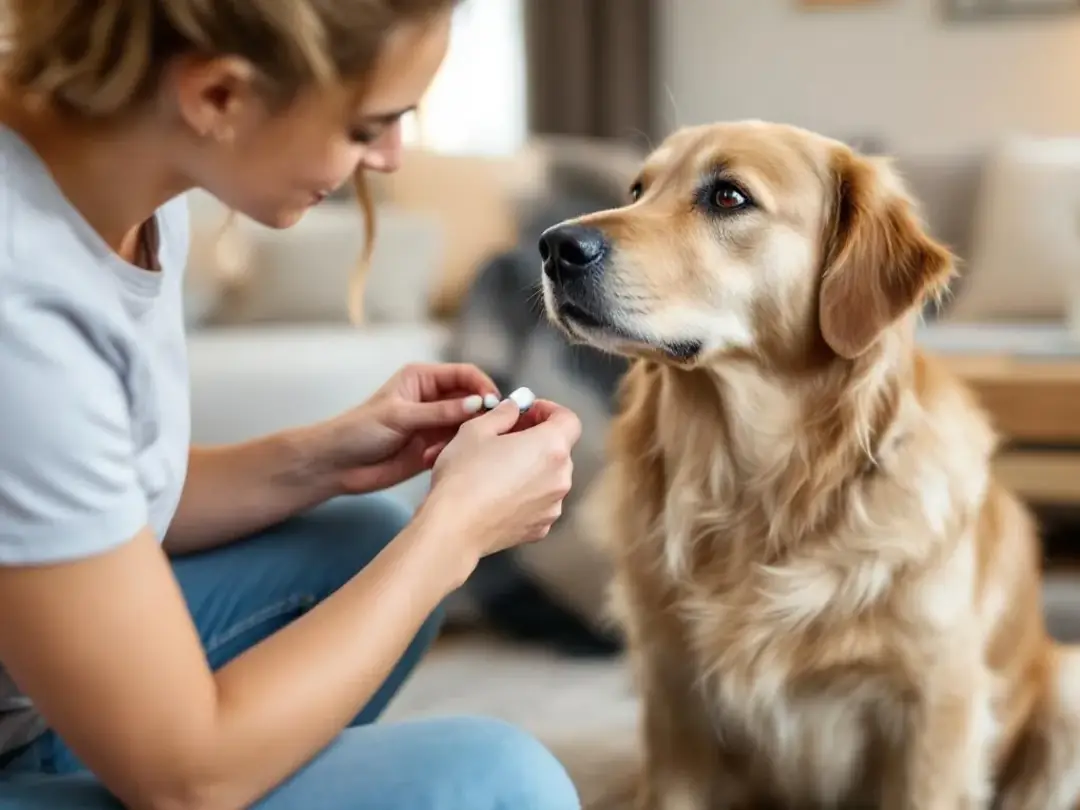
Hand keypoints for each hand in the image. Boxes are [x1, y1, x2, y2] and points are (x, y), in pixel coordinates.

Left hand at [311, 363, 498, 494]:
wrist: (338, 465)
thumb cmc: (360, 430)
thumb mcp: (400, 416)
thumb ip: (439, 412)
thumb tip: (477, 404)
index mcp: (423, 379)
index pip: (464, 374)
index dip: (482, 385)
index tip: (494, 402)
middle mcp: (433, 399)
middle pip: (471, 399)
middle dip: (482, 412)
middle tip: (492, 427)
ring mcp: (434, 424)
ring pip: (467, 424)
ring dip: (469, 434)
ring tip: (465, 445)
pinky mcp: (433, 448)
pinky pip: (457, 446)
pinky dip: (456, 451)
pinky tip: (440, 459)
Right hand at [417, 397, 582, 564]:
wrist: (453, 528)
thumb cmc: (464, 476)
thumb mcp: (475, 430)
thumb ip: (502, 413)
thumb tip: (513, 409)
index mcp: (551, 447)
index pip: (568, 420)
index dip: (549, 411)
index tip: (527, 412)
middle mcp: (561, 477)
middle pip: (557, 449)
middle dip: (535, 439)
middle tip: (506, 437)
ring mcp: (553, 506)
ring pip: (547, 477)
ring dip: (529, 467)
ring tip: (495, 467)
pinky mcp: (540, 527)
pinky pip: (538, 502)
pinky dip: (524, 494)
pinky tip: (496, 493)